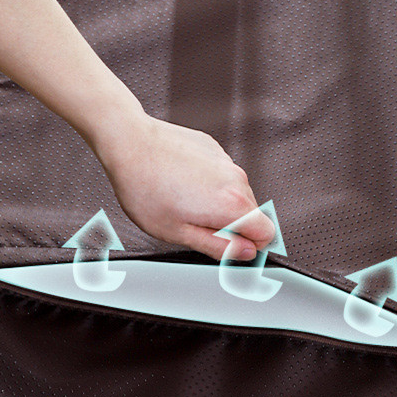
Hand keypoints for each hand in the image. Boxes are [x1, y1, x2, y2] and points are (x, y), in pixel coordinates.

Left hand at [89, 107, 274, 260]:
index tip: (226, 245)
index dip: (247, 246)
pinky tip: (181, 183)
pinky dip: (208, 184)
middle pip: (252, 215)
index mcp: (233, 205)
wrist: (130, 143)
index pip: (267, 235)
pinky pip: (222, 176)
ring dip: (218, 204)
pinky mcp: (215, 150)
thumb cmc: (145, 187)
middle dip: (230, 225)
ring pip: (236, 195)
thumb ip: (218, 247)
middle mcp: (237, 180)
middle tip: (194, 224)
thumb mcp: (178, 233)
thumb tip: (243, 253)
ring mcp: (227, 161)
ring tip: (183, 202)